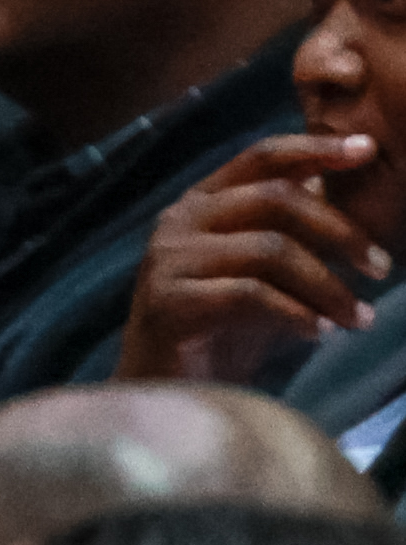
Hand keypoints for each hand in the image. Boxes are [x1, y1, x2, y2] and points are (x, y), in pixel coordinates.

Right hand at [121, 132, 391, 385]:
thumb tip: (337, 183)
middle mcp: (178, 222)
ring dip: (327, 286)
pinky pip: (250, 295)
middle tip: (380, 268)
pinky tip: (316, 334)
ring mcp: (169, 261)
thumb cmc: (219, 331)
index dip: (316, 148)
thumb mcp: (262, 271)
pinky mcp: (168, 303)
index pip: (262, 157)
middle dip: (340, 232)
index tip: (368, 150)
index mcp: (201, 203)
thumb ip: (289, 229)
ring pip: (270, 250)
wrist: (164, 396)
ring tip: (357, 318)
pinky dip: (295, 314)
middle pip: (276, 199)